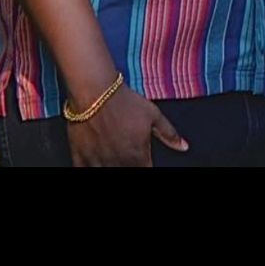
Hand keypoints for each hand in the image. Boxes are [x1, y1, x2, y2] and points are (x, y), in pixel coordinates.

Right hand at [67, 85, 188, 167]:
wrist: (94, 92)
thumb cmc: (125, 101)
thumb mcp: (153, 114)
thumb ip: (169, 133)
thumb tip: (184, 147)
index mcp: (138, 156)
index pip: (146, 172)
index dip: (146, 166)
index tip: (144, 161)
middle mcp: (118, 162)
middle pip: (126, 173)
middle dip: (130, 166)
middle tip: (129, 156)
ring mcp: (98, 161)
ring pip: (106, 173)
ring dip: (111, 167)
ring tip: (114, 160)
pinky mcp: (80, 156)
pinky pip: (83, 171)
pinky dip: (90, 168)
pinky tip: (95, 163)